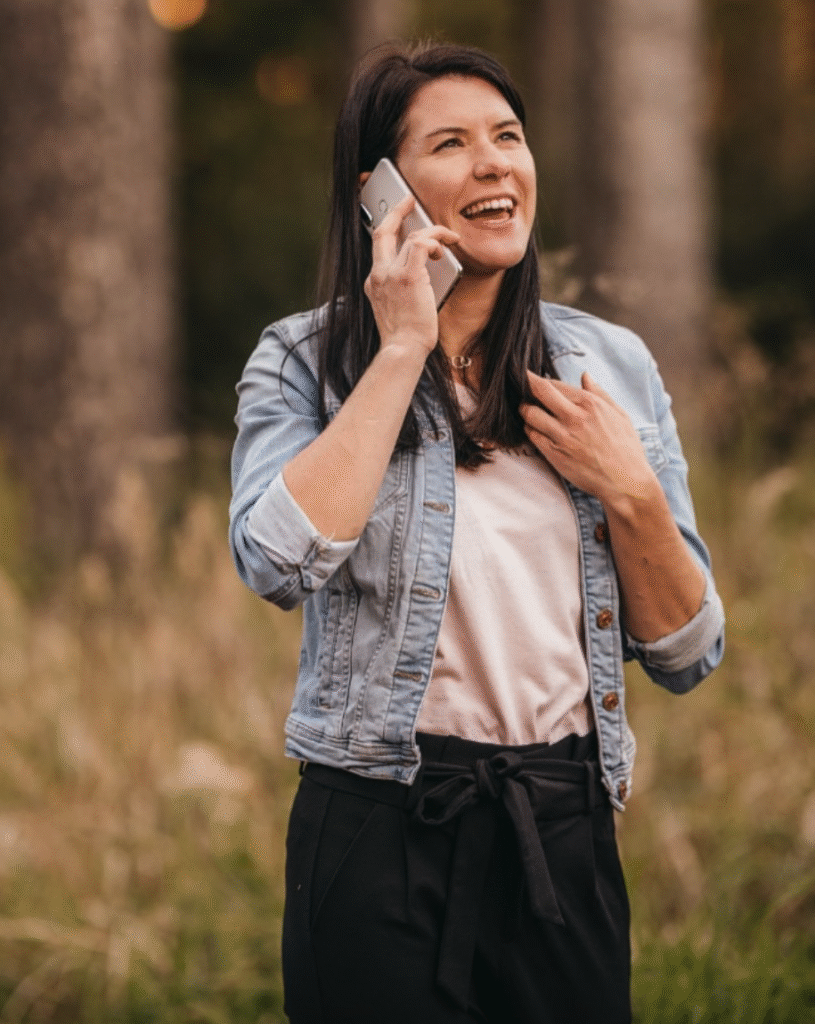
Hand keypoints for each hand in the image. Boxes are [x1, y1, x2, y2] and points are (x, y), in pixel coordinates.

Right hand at [364, 194, 459, 359]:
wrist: (402, 349)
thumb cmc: (405, 338)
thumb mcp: (397, 309)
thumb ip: (404, 288)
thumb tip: (428, 271)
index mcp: (374, 283)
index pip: (379, 249)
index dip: (390, 231)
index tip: (398, 221)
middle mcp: (378, 275)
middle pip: (382, 231)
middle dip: (396, 211)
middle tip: (408, 200)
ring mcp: (390, 274)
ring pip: (410, 236)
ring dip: (433, 233)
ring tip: (448, 238)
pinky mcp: (408, 276)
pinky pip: (422, 244)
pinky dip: (435, 240)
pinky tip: (444, 248)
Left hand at [520, 370, 658, 508]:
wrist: (625, 481)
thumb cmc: (626, 448)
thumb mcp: (619, 414)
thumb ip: (599, 393)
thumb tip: (585, 375)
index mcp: (590, 404)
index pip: (555, 384)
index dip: (541, 380)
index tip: (534, 380)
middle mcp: (574, 417)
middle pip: (539, 391)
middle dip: (526, 385)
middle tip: (521, 386)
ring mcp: (562, 436)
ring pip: (530, 414)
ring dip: (525, 409)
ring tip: (527, 410)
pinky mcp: (554, 454)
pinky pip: (532, 435)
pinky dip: (529, 429)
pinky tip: (534, 429)